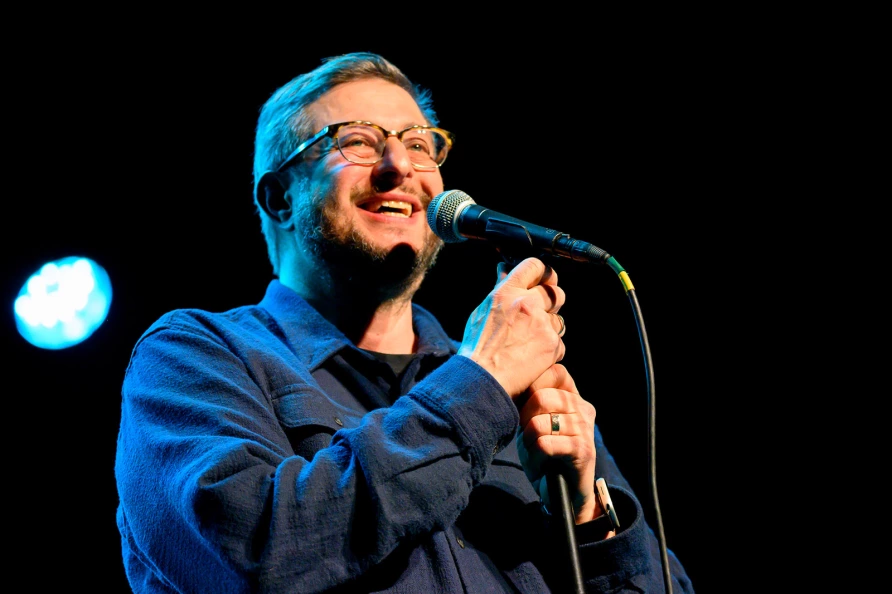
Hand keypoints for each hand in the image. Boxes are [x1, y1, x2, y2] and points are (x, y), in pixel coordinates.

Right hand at [457, 257, 565, 396]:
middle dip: (552, 303)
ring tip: (530, 342)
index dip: (542, 273)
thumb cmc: (478, 347)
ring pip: (559, 320)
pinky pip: (559, 343)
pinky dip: (550, 350)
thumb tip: (504, 269)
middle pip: (556, 292)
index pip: (535, 266)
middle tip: (541, 314)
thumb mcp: (484, 310)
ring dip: (549, 329)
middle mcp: (527, 304)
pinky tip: (532, 357)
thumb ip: (500, 288)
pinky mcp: (552, 345)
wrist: (483, 378)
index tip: (543, 280)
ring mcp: (542, 324)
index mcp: (508, 292)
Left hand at [515, 364, 598, 523]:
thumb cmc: (543, 455)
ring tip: (537, 453)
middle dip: (525, 418)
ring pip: (539, 423)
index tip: (526, 410)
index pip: (553, 373)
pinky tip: (543, 464)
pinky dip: (536, 456)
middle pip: (541, 396)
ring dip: (530, 442)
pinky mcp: (584, 450)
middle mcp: (583, 409)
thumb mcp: (532, 423)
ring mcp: (585, 429)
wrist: (562, 494)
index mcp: (573, 398)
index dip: (531, 387)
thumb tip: (518, 380)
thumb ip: (530, 401)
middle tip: (529, 436)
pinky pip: (545, 444)